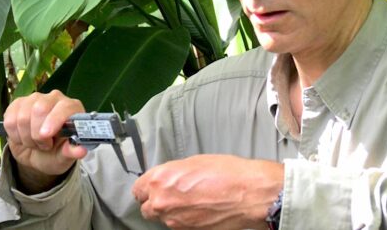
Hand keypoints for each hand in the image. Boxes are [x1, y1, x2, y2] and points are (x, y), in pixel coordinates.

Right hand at [4, 90, 87, 192]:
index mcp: (72, 108)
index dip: (54, 121)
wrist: (37, 155)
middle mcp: (55, 98)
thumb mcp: (65, 157)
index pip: (64, 107)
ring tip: (35, 143)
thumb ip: (72, 152)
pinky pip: (9, 119)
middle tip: (44, 145)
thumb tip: (81, 150)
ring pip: (23, 116)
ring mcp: (35, 99)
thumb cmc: (55, 153)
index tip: (46, 136)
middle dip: (37, 134)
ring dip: (26, 137)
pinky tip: (22, 137)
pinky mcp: (18, 104)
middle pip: (40, 108)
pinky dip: (14, 134)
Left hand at [132, 155, 283, 229]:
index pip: (137, 189)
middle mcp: (162, 202)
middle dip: (155, 201)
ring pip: (162, 219)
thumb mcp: (193, 162)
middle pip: (146, 208)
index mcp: (160, 180)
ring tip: (188, 202)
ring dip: (169, 212)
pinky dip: (183, 220)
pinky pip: (177, 227)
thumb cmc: (226, 172)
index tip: (152, 186)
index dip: (146, 187)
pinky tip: (198, 210)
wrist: (248, 194)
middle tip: (170, 194)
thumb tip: (165, 180)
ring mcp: (175, 221)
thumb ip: (171, 173)